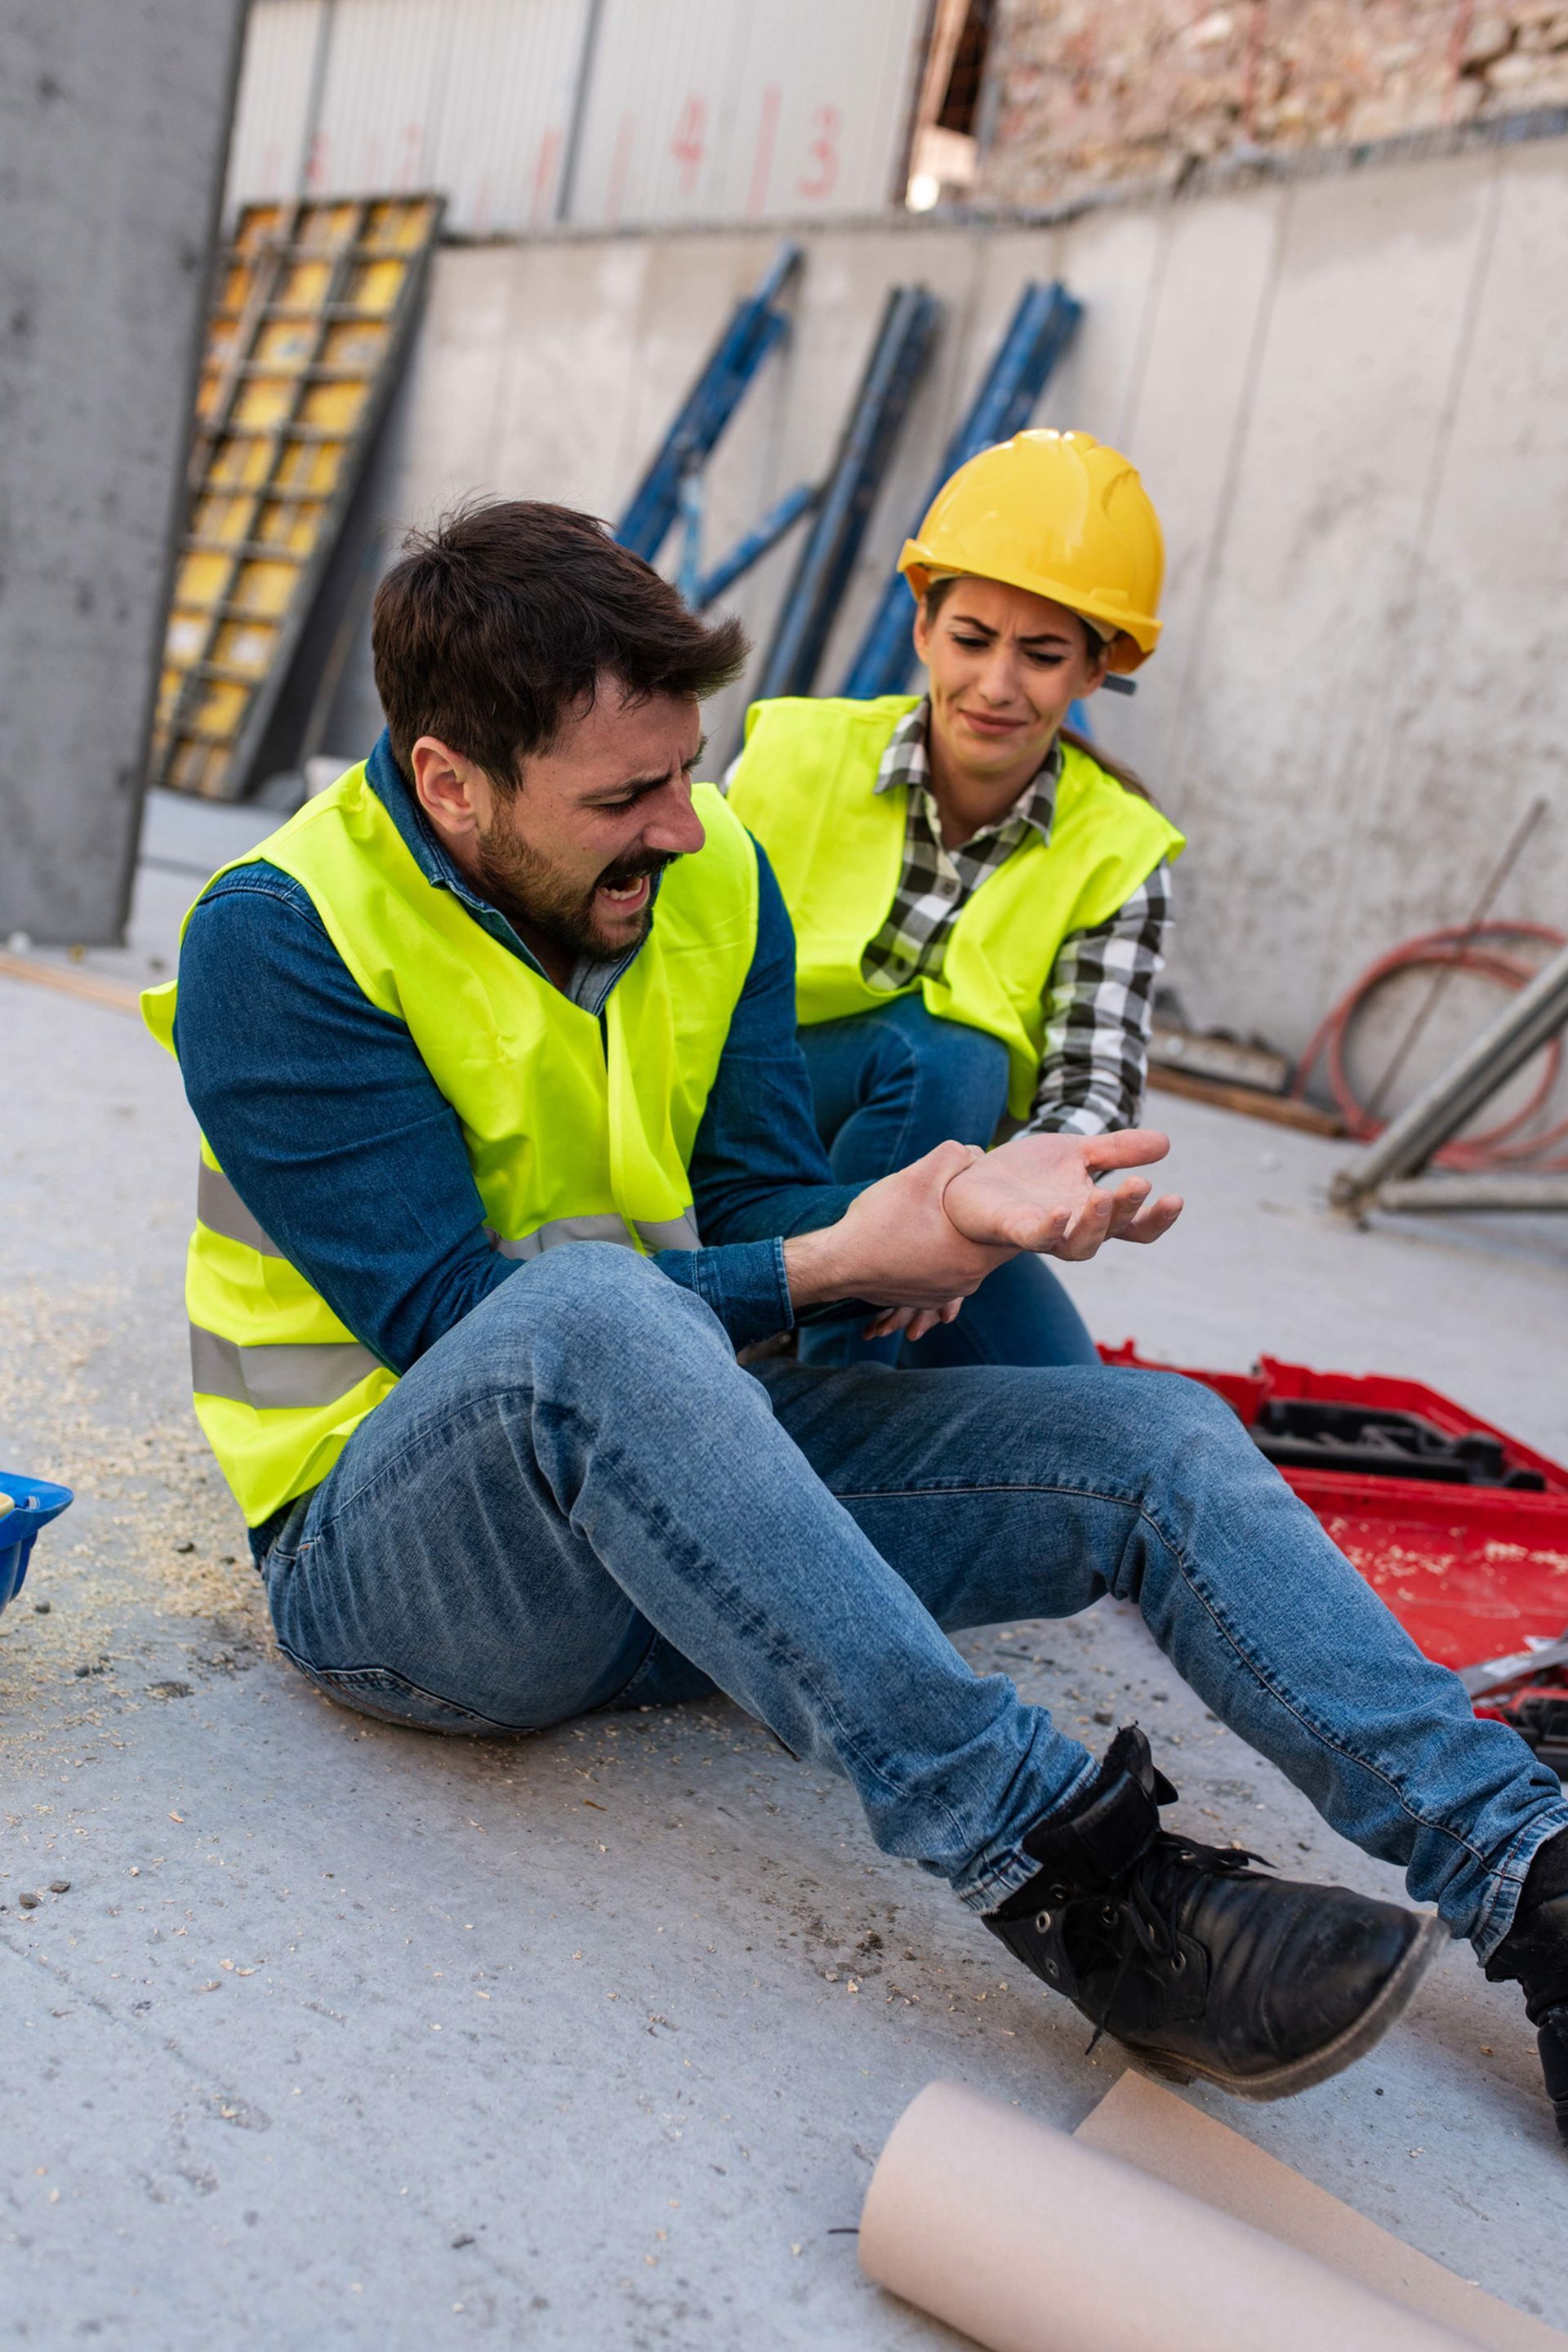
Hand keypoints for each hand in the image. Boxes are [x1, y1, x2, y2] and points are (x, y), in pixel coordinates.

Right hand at [782, 1141, 1011, 1320]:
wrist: (836, 1265)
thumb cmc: (878, 1223)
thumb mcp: (918, 1176)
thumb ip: (955, 1155)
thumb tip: (975, 1153)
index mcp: (974, 1258)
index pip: (1015, 1235)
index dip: (1009, 1210)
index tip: (1000, 1195)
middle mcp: (966, 1283)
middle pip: (989, 1246)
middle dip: (980, 1223)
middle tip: (964, 1200)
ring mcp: (944, 1295)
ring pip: (965, 1260)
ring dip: (957, 1240)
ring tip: (939, 1219)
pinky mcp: (924, 1298)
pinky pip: (942, 1275)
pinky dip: (937, 1258)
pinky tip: (920, 1241)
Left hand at [941, 1127, 1181, 1261]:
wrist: (974, 1180)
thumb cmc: (1027, 1173)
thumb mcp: (1077, 1152)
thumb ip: (1117, 1149)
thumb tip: (1166, 1142)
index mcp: (1093, 1212)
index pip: (1134, 1226)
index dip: (1156, 1219)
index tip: (1175, 1199)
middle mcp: (1073, 1229)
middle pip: (1109, 1232)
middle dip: (1125, 1210)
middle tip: (1139, 1185)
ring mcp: (1043, 1233)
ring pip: (1077, 1245)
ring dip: (1094, 1223)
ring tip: (1102, 1195)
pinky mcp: (1011, 1229)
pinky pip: (1033, 1237)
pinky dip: (1048, 1227)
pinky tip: (1059, 1210)